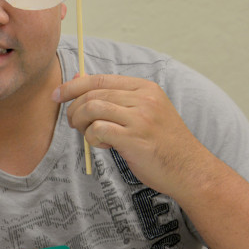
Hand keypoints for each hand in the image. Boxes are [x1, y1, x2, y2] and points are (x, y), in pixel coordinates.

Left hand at [53, 73, 217, 196]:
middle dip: (74, 109)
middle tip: (74, 124)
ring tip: (89, 135)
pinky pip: (98, 130)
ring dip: (81, 123)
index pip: (100, 79)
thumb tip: (78, 78)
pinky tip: (104, 146)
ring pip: (92, 108)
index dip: (73, 86)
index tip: (57, 96)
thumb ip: (113, 97)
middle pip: (93, 94)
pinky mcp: (135, 138)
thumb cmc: (162, 143)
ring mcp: (141, 118)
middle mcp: (144, 98)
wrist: (190, 170)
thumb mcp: (143, 112)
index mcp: (145, 88)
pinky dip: (92, 138)